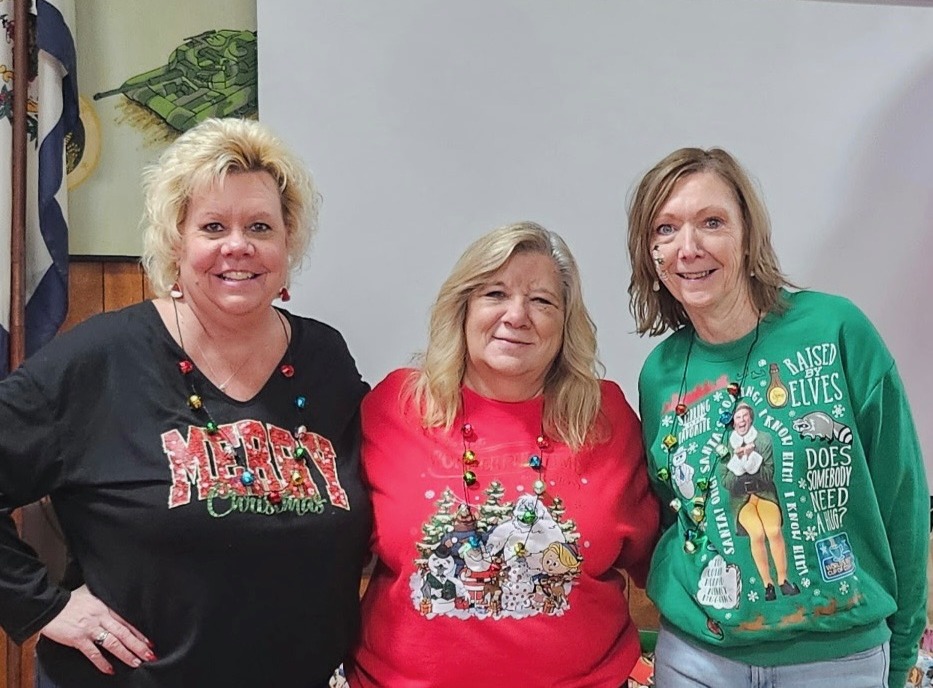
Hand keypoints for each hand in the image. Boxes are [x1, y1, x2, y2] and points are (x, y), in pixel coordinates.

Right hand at [39, 585, 154, 674]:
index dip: (139, 633)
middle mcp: (101, 618)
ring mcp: (90, 629)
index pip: (126, 622)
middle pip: (124, 633)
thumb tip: (113, 609)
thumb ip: (103, 605)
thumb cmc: (69, 601)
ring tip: (136, 662)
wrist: (50, 606)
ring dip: (125, 654)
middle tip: (149, 655)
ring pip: (112, 643)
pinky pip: (93, 653)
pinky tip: (110, 670)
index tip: (149, 642)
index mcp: (105, 608)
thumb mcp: (91, 597)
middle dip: (138, 645)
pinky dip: (102, 663)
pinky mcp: (78, 639)